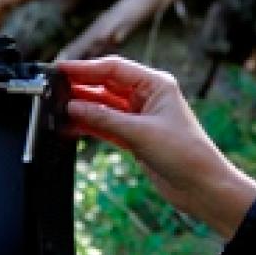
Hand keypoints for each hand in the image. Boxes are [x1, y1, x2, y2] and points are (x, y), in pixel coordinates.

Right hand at [57, 56, 255, 238]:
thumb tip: (74, 107)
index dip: (86, 67)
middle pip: (107, 85)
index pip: (114, 69)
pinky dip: (90, 125)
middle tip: (52, 87)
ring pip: (104, 106)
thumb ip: (104, 119)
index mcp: (156, 84)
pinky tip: (70, 125)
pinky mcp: (136, 137)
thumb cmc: (185, 153)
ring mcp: (141, 117)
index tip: (61, 69)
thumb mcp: (140, 133)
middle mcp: (148, 97)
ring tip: (56, 108)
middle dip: (81, 86)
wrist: (202, 187)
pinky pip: (106, 126)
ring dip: (83, 108)